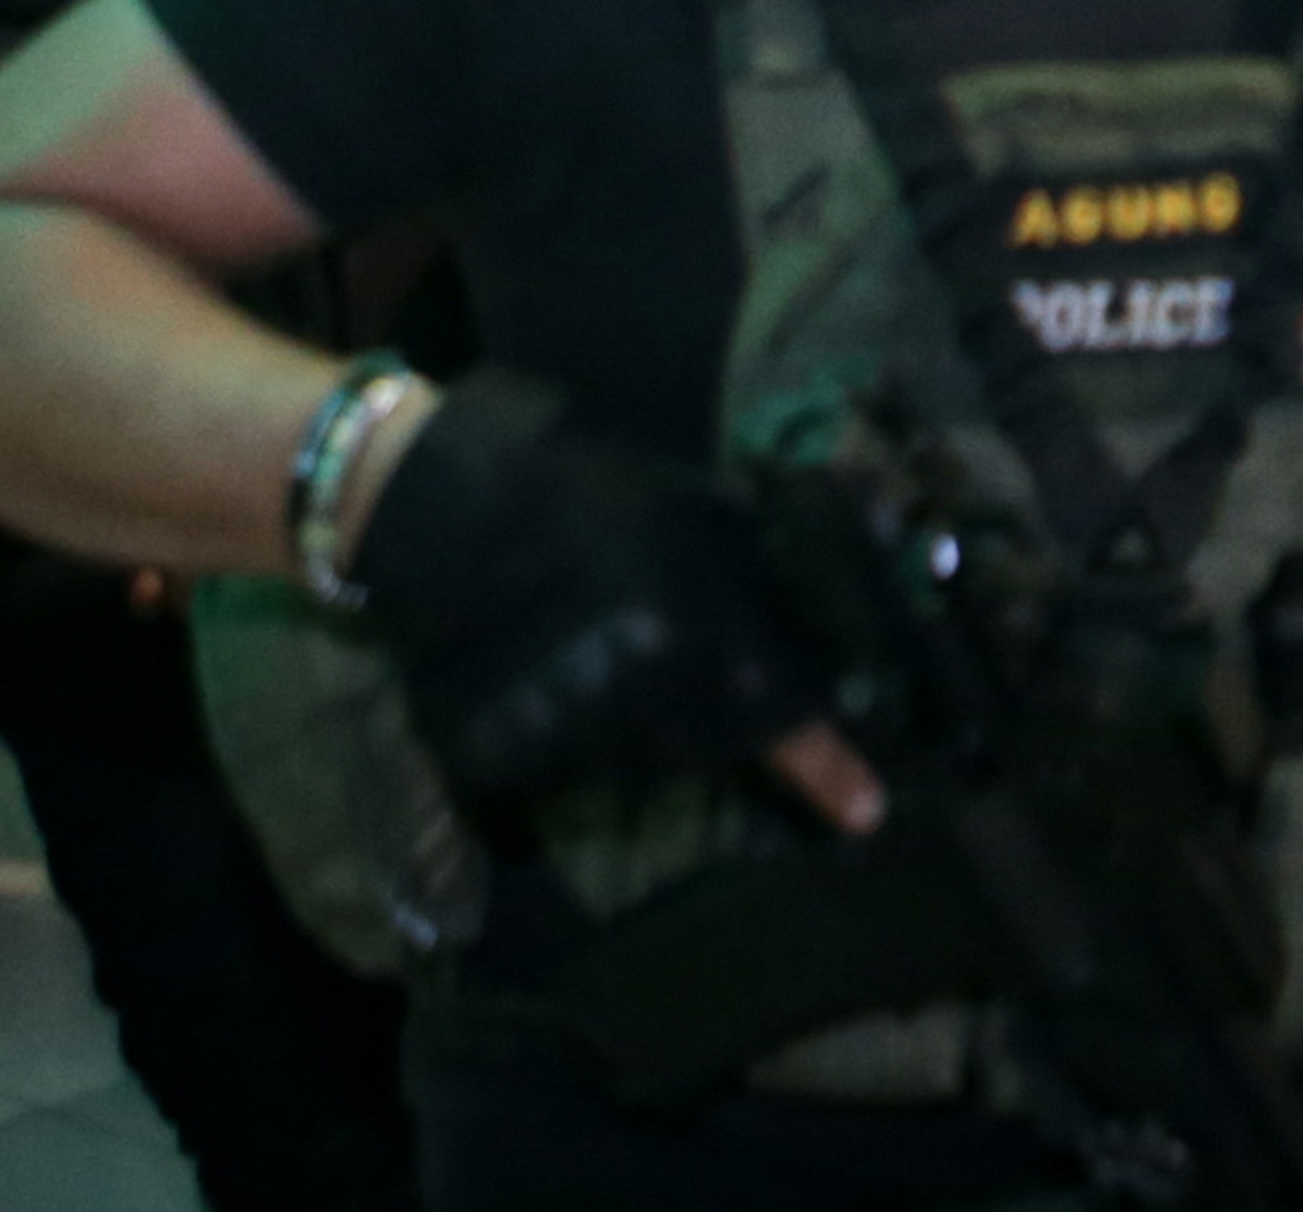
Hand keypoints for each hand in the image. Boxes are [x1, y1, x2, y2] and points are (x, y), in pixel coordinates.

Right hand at [351, 370, 859, 819]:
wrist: (435, 505)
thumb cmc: (574, 491)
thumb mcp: (686, 505)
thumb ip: (756, 560)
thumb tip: (831, 591)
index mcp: (693, 624)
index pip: (777, 711)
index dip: (826, 766)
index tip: (866, 811)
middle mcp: (638, 686)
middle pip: (713, 744)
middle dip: (724, 722)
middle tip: (692, 673)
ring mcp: (569, 727)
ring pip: (646, 760)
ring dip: (654, 730)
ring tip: (619, 662)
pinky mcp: (509, 753)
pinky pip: (576, 764)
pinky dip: (588, 738)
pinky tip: (571, 681)